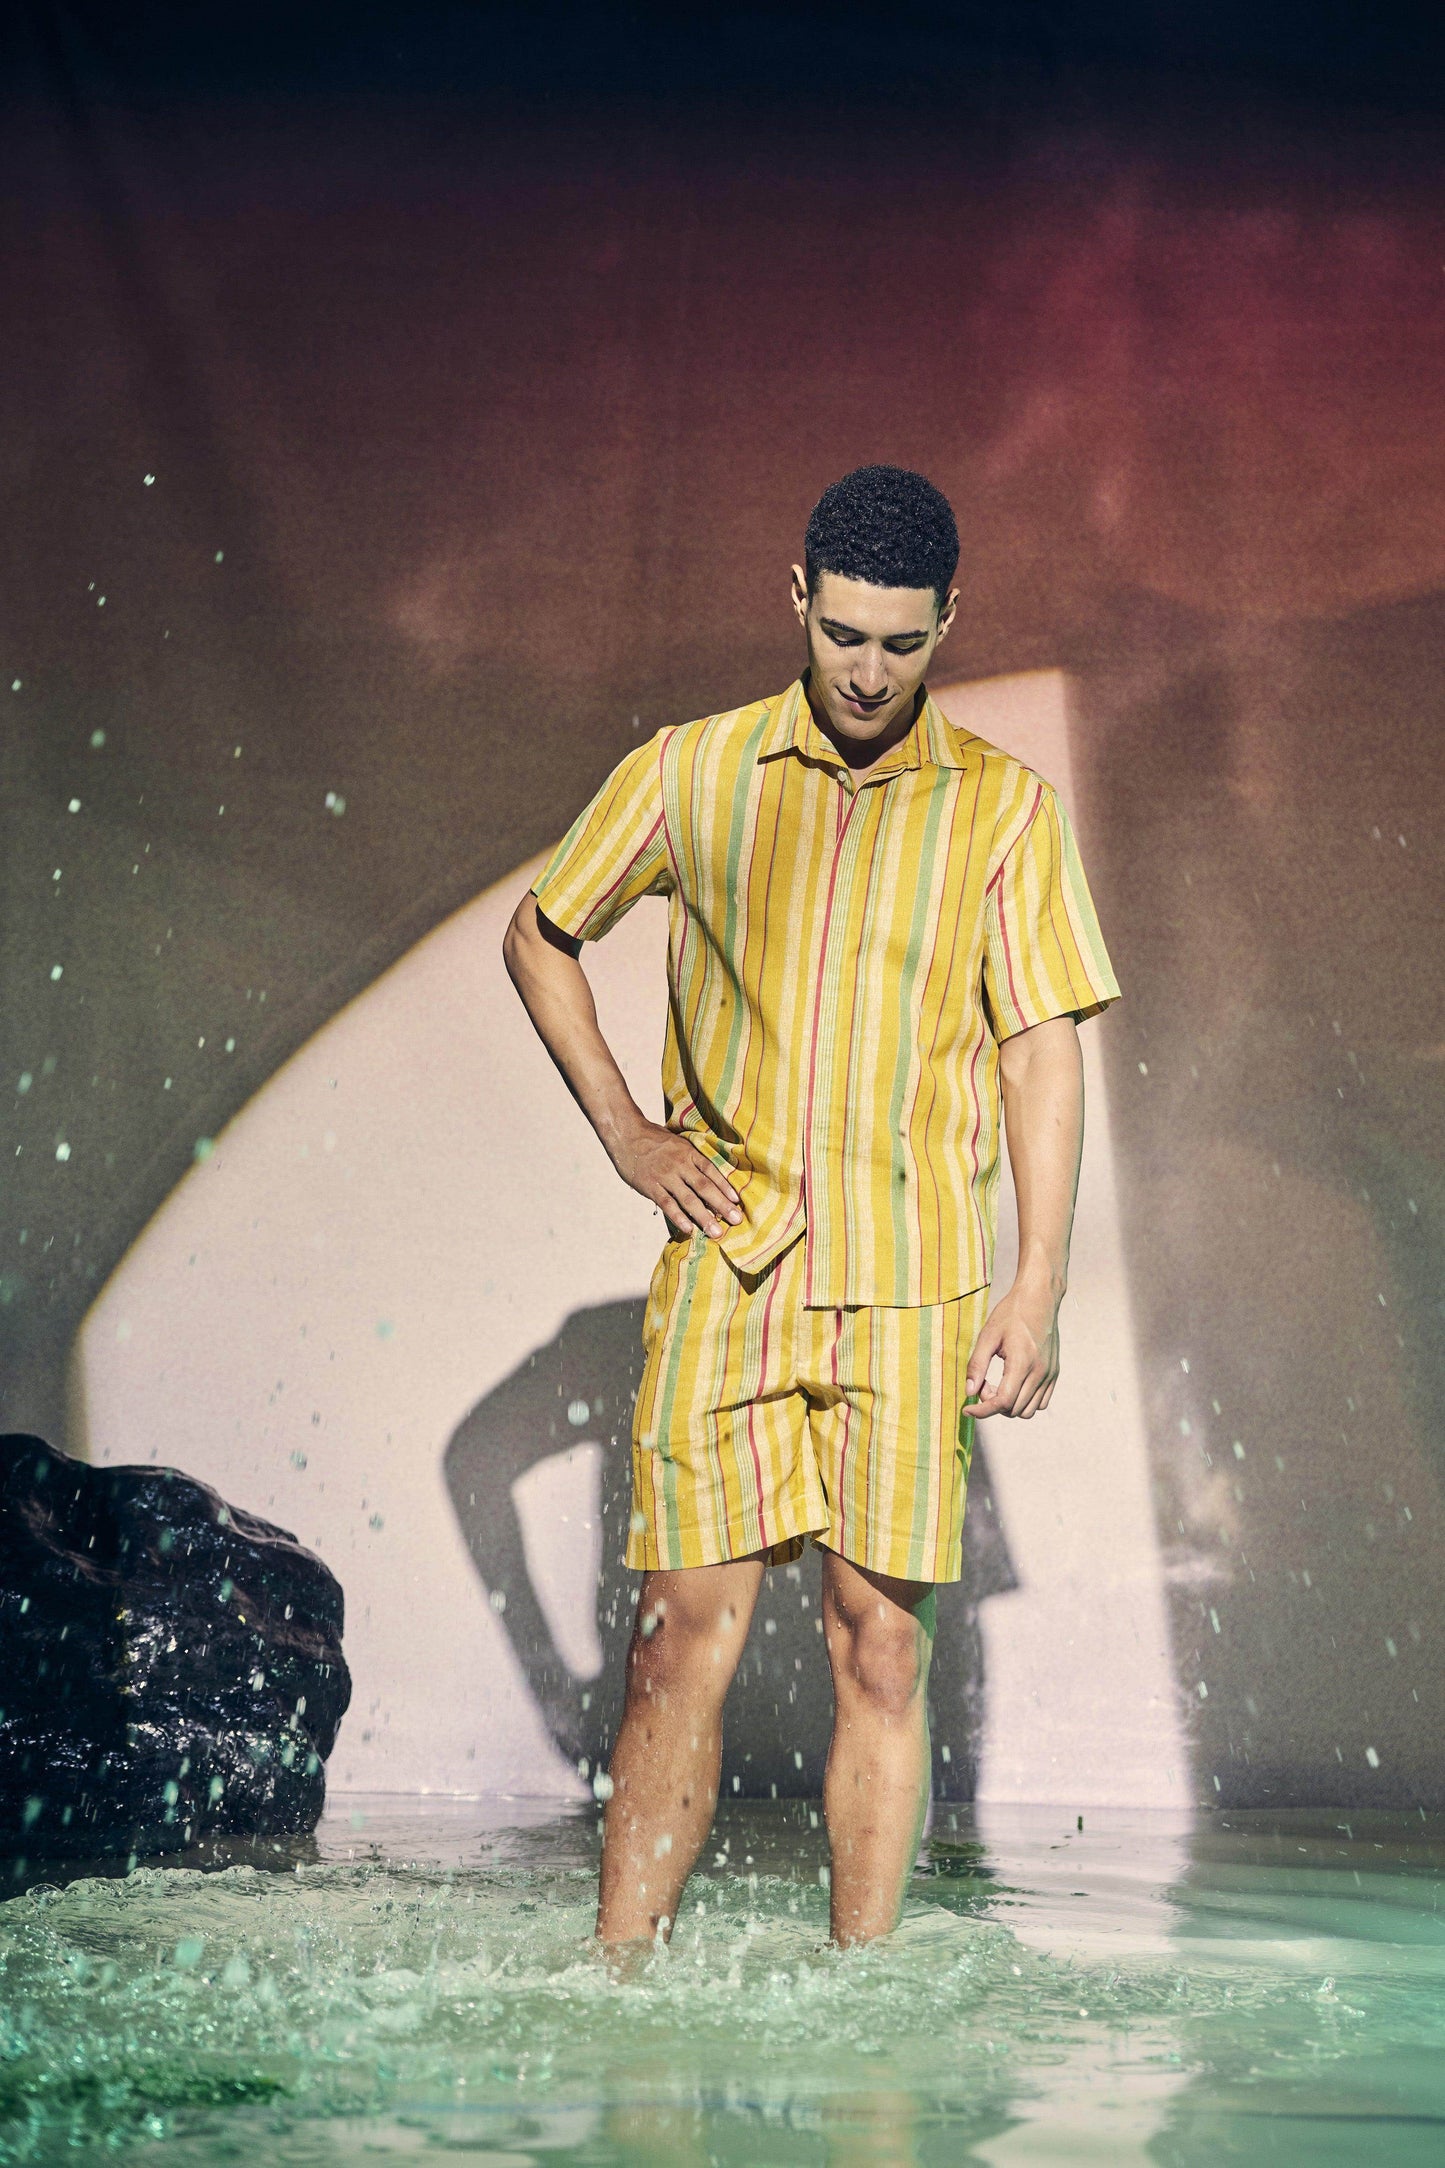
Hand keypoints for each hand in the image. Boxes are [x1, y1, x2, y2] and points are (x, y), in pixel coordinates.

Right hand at [609, 1119, 744, 1239]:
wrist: (626, 1133)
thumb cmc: (653, 1139)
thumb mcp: (677, 1143)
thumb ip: (691, 1158)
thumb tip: (707, 1176)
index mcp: (688, 1153)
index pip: (711, 1171)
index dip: (725, 1186)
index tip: (737, 1201)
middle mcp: (680, 1164)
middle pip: (705, 1187)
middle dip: (722, 1205)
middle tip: (736, 1220)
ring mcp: (665, 1176)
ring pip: (688, 1199)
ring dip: (704, 1217)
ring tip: (716, 1232)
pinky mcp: (650, 1186)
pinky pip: (667, 1204)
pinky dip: (678, 1217)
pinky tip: (689, 1229)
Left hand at [964, 1276, 1060, 1419]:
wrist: (1039, 1298)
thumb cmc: (1011, 1313)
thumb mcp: (988, 1335)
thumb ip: (977, 1365)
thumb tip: (969, 1392)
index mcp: (1022, 1363)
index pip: (1002, 1402)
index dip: (982, 1411)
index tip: (968, 1409)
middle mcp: (1040, 1372)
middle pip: (1014, 1410)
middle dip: (993, 1405)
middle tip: (983, 1384)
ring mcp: (1049, 1374)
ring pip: (1028, 1411)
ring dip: (1009, 1406)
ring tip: (998, 1385)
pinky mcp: (1054, 1373)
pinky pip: (1041, 1402)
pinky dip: (1024, 1401)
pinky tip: (1012, 1384)